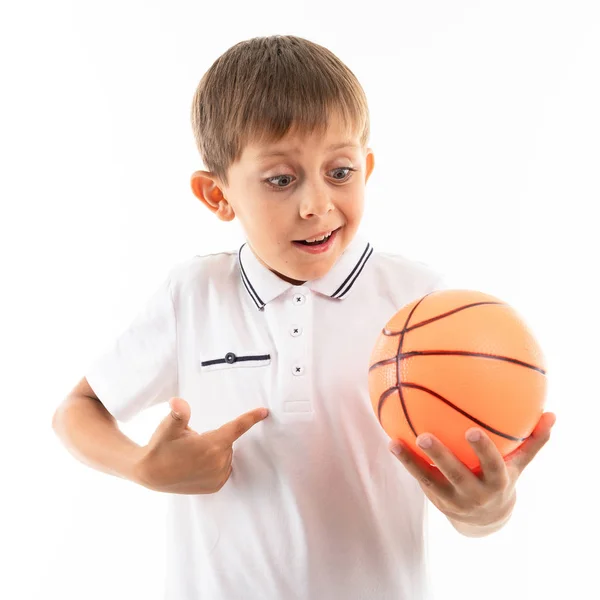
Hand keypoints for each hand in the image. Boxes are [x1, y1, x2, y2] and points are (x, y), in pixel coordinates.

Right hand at [135, 397, 268, 493]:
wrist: (150, 474)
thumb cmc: (160, 446)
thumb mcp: (169, 426)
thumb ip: (178, 413)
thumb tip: (177, 402)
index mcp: (212, 444)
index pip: (237, 427)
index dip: (251, 418)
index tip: (264, 412)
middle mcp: (219, 462)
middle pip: (227, 441)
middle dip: (215, 438)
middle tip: (192, 442)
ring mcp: (218, 477)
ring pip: (226, 455)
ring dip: (214, 451)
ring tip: (192, 456)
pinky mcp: (215, 486)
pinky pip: (224, 468)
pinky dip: (216, 463)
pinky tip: (199, 465)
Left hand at [389, 412, 555, 526]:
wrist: (485, 521)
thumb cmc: (502, 479)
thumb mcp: (518, 465)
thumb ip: (533, 441)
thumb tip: (552, 414)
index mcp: (496, 483)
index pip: (492, 467)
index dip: (483, 451)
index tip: (472, 430)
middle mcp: (474, 494)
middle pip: (456, 475)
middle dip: (440, 457)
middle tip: (424, 436)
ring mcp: (452, 499)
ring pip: (429, 480)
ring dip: (411, 462)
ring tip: (395, 443)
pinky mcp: (435, 500)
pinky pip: (419, 479)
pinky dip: (405, 462)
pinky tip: (392, 441)